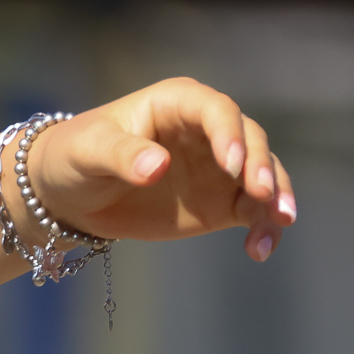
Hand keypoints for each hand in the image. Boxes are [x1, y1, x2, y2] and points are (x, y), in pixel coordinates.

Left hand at [18, 78, 296, 261]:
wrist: (73, 195)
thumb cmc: (76, 156)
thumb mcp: (89, 151)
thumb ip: (122, 155)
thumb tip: (157, 166)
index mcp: (177, 103)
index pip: (215, 109)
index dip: (228, 133)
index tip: (231, 164)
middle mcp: (207, 130)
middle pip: (249, 138)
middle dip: (261, 164)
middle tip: (262, 194)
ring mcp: (219, 166)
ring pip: (263, 173)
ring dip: (277, 196)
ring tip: (280, 222)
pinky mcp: (223, 202)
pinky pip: (255, 211)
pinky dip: (264, 227)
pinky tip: (259, 250)